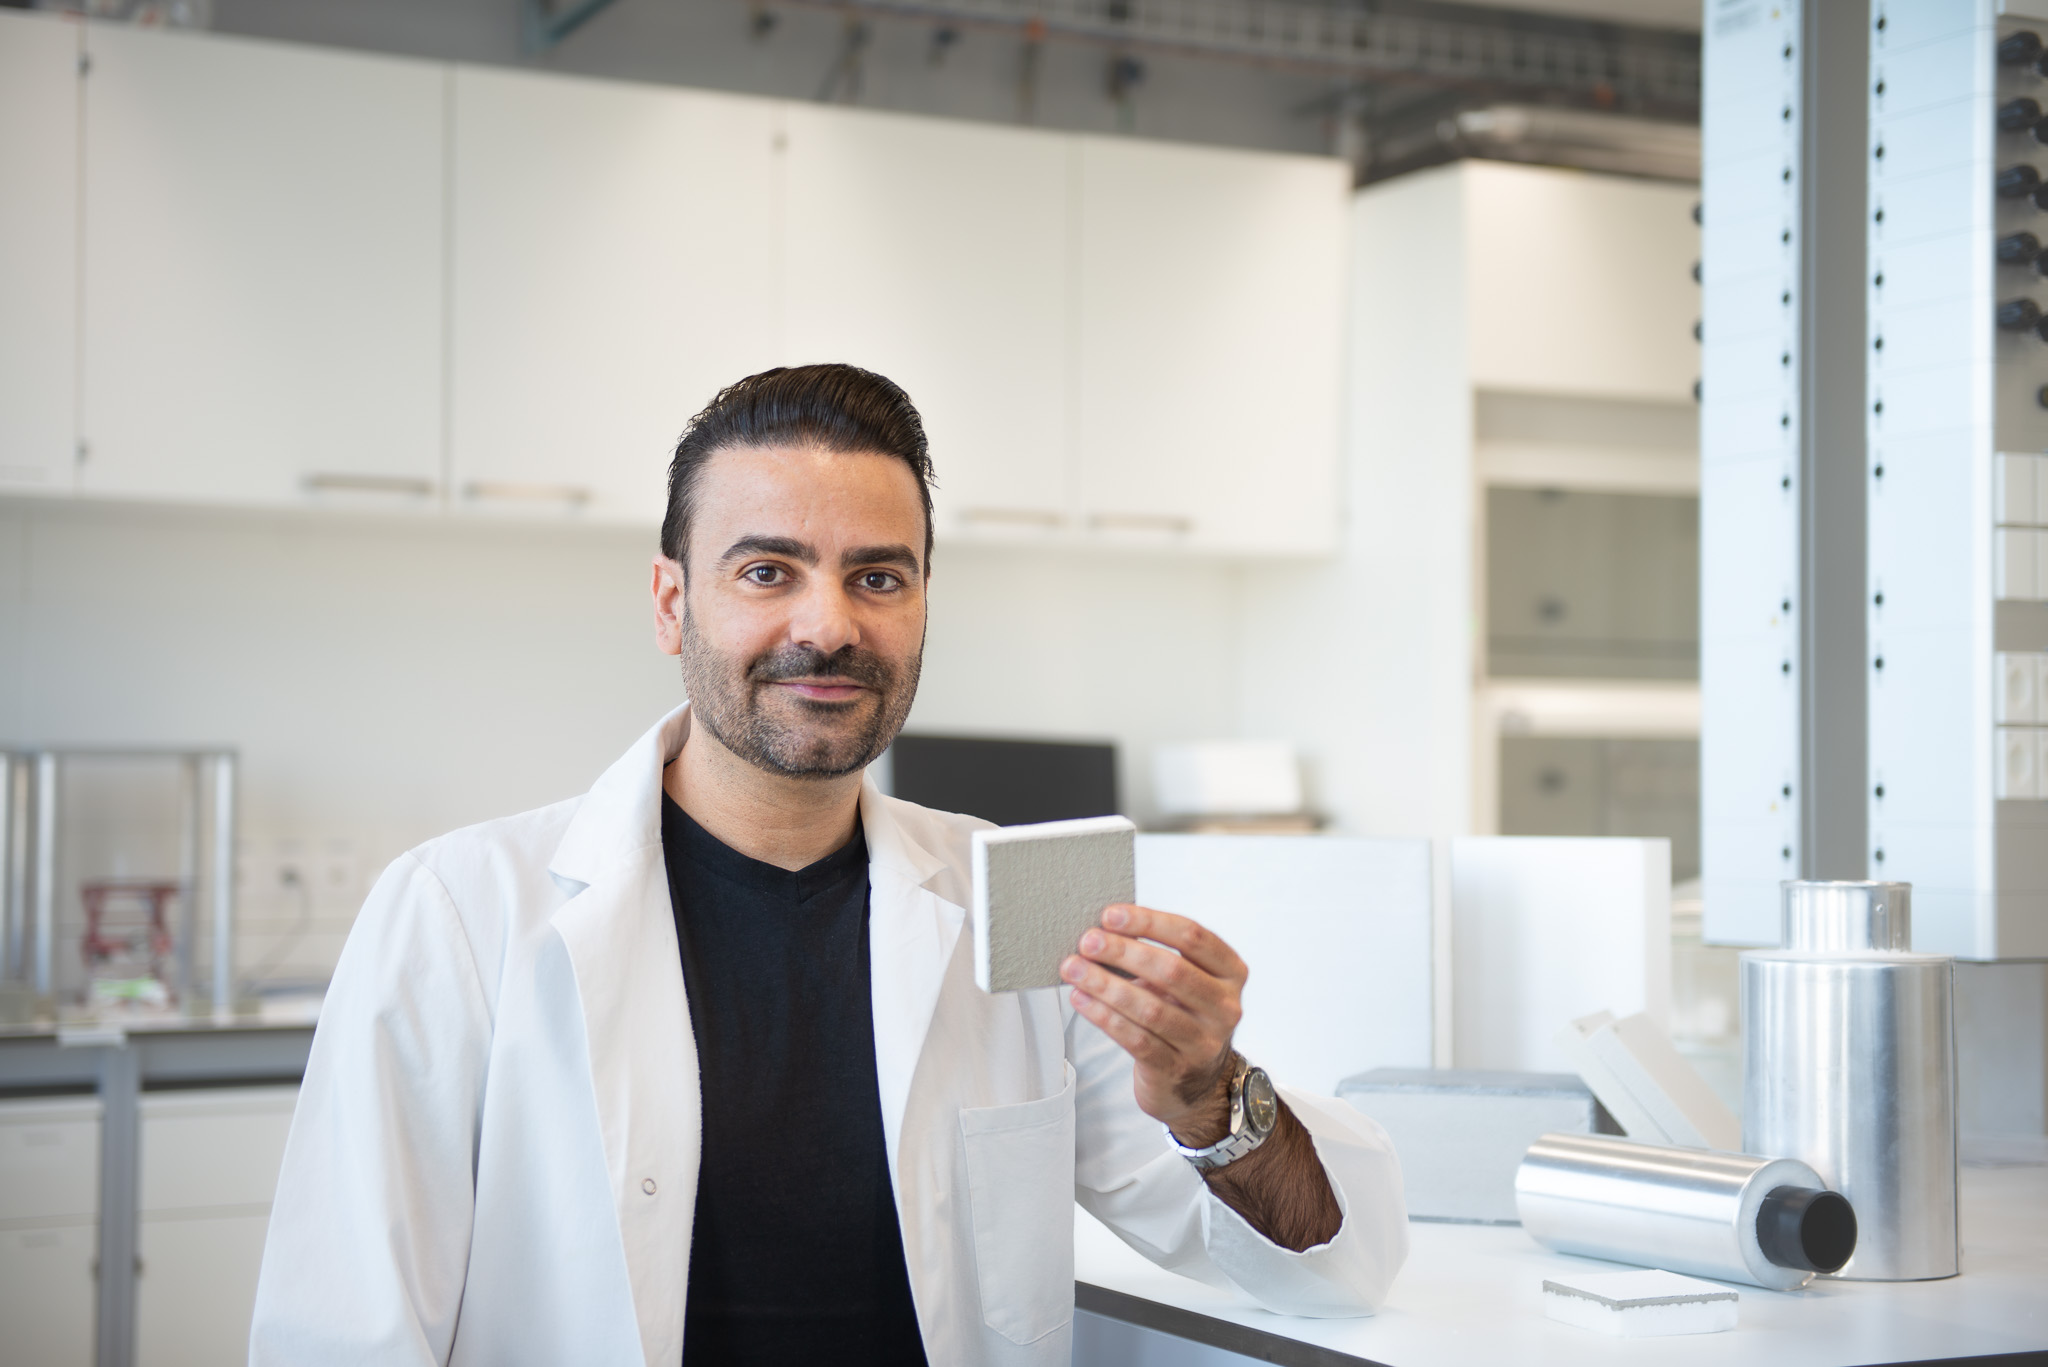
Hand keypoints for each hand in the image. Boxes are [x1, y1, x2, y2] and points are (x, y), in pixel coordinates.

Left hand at [1060, 903, 1246, 1144]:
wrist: (1195, 1084)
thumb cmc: (1183, 1018)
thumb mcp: (1185, 983)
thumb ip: (1157, 956)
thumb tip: (1103, 931)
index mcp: (1230, 973)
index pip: (1192, 936)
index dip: (1148, 922)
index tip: (1110, 915)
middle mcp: (1224, 1007)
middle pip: (1171, 970)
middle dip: (1122, 952)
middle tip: (1088, 941)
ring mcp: (1204, 1042)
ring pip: (1149, 1008)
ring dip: (1105, 984)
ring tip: (1074, 969)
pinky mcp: (1176, 1070)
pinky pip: (1135, 1038)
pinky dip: (1103, 1016)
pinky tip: (1081, 1000)